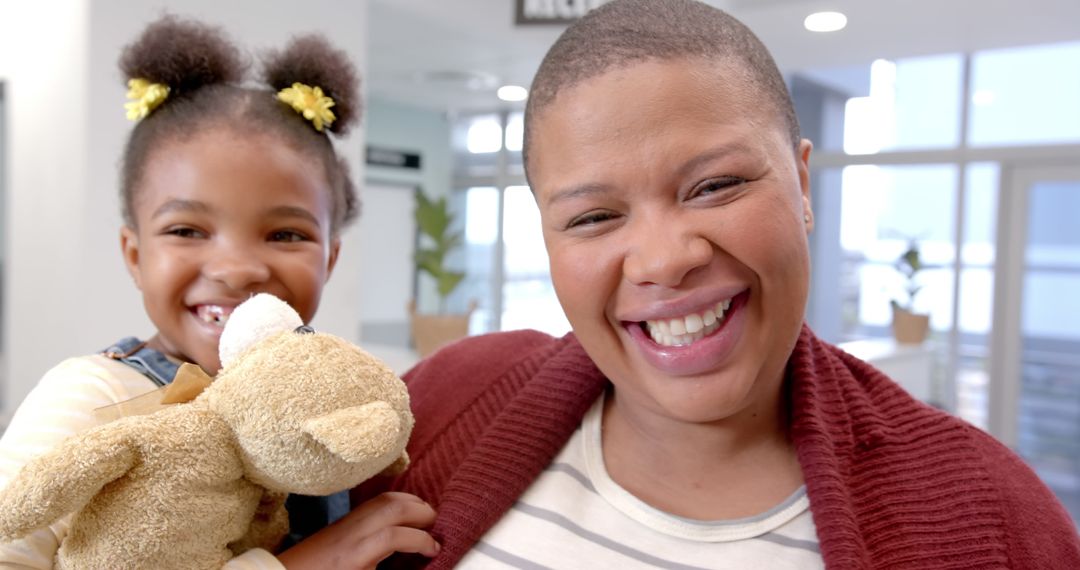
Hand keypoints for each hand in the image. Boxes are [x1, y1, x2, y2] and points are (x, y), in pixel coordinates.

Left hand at [276, 492, 438, 569]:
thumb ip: (387, 569)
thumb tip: (414, 564)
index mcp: (355, 554)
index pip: (394, 536)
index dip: (421, 541)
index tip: (435, 550)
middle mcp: (353, 531)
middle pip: (394, 508)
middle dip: (423, 514)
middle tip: (438, 528)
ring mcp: (348, 520)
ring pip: (386, 499)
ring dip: (412, 503)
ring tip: (428, 517)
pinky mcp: (346, 518)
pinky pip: (376, 501)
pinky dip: (398, 501)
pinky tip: (406, 512)